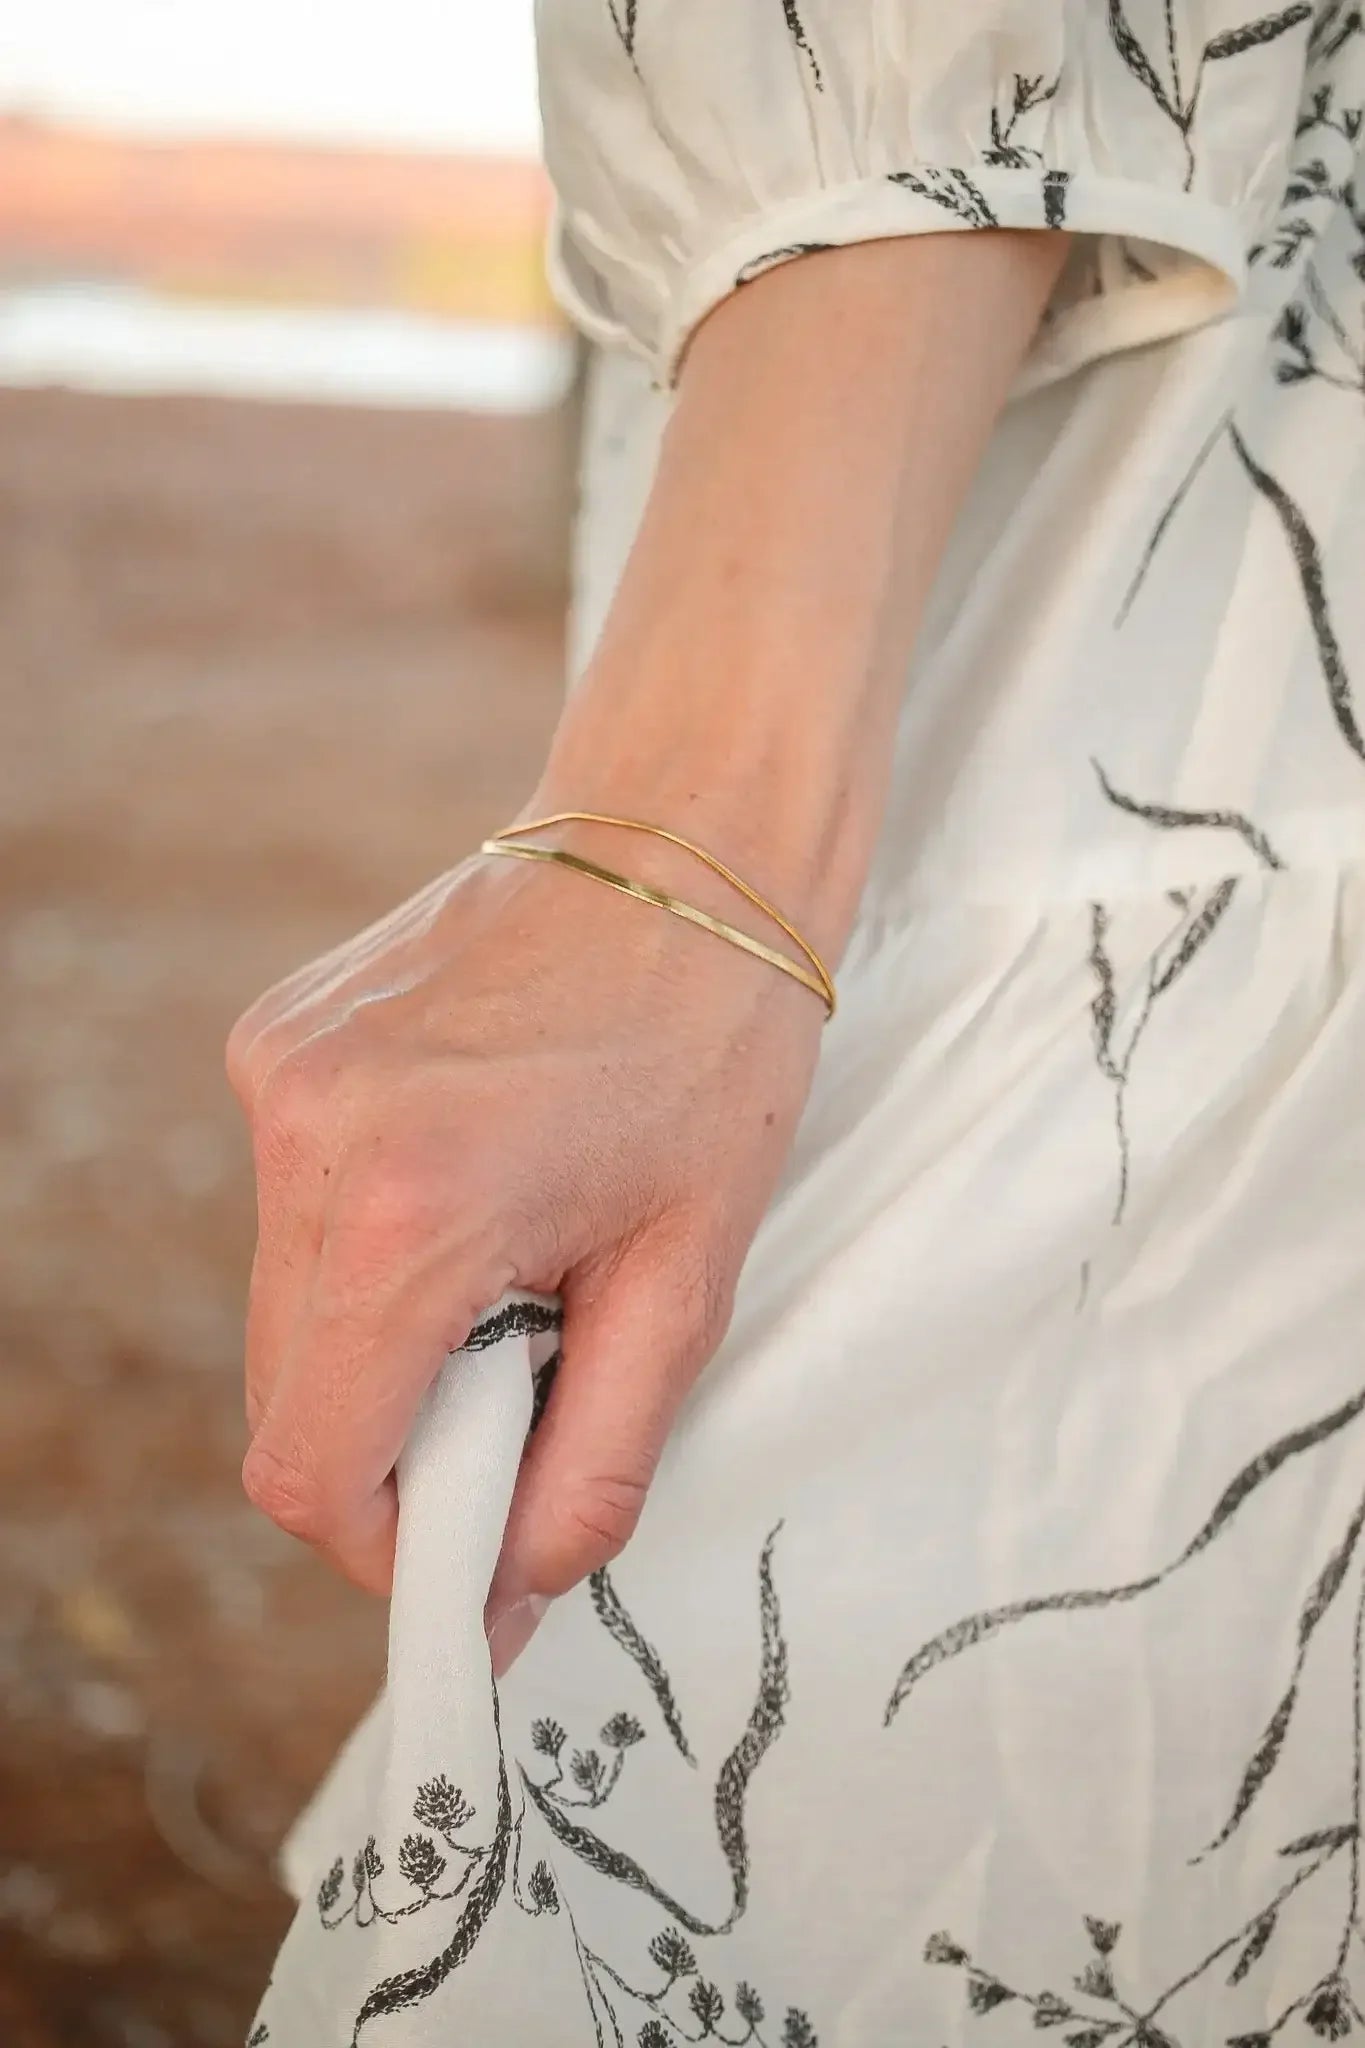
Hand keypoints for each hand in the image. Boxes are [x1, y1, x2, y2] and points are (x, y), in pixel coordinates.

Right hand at [227, 819, 823, 1642]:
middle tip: (520, 1385)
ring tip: (507, 1257)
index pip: (312, 1469)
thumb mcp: (686, 1285)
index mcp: (413, 1210)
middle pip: (288, 1398)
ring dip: (380, 1335)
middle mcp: (310, 1138)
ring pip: (284, 1307)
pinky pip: (292, 1208)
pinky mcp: (271, 1042)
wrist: (682, 843)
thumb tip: (503, 1598)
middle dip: (396, 1441)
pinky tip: (468, 1172)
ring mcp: (276, 1079)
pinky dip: (364, 1239)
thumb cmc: (713, 1052)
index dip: (388, 1547)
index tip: (471, 1541)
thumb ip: (590, 1469)